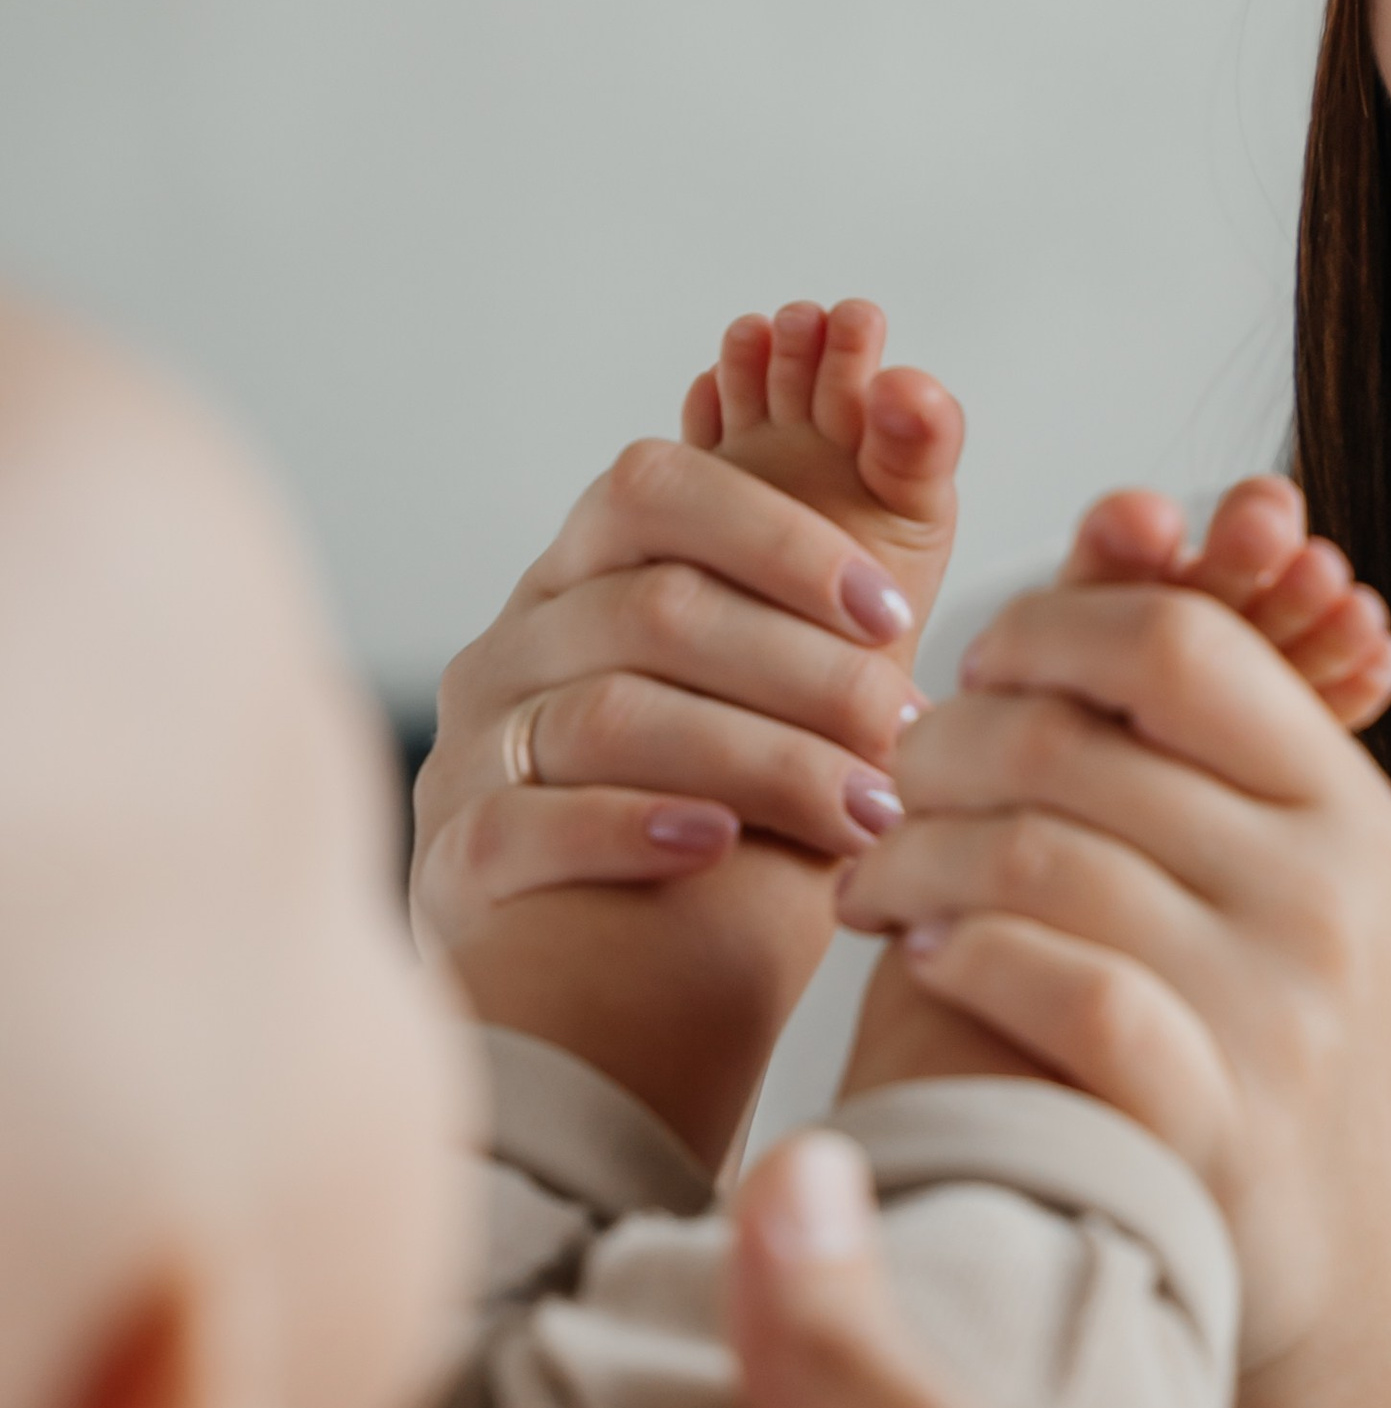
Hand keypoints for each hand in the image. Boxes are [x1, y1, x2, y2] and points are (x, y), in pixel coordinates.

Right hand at [412, 435, 928, 1164]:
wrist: (621, 1008)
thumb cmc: (731, 835)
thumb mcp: (786, 698)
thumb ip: (846, 581)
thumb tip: (923, 399)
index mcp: (582, 578)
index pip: (653, 487)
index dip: (779, 536)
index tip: (893, 615)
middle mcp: (511, 647)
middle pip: (653, 609)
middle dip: (804, 670)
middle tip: (908, 738)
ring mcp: (468, 751)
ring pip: (609, 714)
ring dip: (761, 759)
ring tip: (866, 814)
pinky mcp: (449, 859)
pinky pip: (528, 821)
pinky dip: (632, 827)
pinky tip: (720, 847)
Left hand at [837, 582, 1390, 1377]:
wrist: (1369, 1303)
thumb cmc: (1288, 1062)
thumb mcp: (1296, 884)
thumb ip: (1213, 745)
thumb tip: (1111, 537)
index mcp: (1346, 806)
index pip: (1173, 644)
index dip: (1045, 633)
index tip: (976, 675)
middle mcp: (1328, 892)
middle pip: (1076, 743)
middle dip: (943, 752)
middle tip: (889, 786)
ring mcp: (1282, 1010)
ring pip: (1043, 857)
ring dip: (918, 857)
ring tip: (876, 881)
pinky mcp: (1221, 1123)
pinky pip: (1067, 991)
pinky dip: (974, 959)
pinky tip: (927, 959)